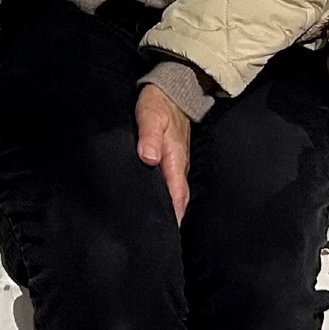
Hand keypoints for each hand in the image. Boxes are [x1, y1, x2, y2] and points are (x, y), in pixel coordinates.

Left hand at [136, 82, 191, 222]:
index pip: (176, 196)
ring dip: (169, 210)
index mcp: (175, 161)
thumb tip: (150, 160)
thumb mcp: (150, 117)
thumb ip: (149, 137)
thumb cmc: (159, 103)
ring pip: (174, 193)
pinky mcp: (170, 159)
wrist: (172, 88)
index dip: (173, 217)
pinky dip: (166, 198)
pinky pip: (170, 184)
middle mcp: (179, 166)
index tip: (165, 236)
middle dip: (171, 220)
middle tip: (157, 241)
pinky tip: (154, 204)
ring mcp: (176, 163)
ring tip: (155, 229)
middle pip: (178, 201)